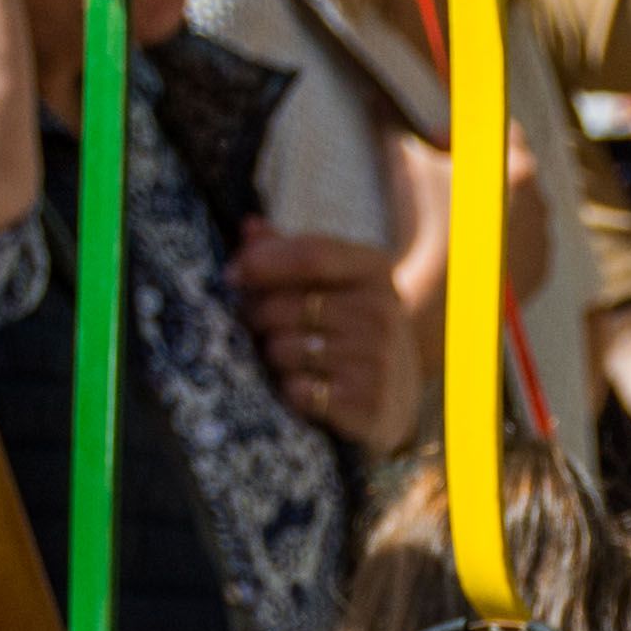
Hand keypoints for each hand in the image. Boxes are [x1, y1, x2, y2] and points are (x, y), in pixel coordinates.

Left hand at [230, 226, 422, 450]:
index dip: (262, 263)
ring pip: (285, 350)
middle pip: (288, 306)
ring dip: (273, 357)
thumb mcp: (332, 284)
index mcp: (375, 269)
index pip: (310, 255)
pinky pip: (299, 392)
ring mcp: (379, 358)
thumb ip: (289, 254)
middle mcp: (383, 310)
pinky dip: (290, 392)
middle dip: (257, 317)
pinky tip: (304, 389)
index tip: (231, 276)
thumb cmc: (349, 331)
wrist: (398, 398)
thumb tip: (250, 227)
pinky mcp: (369, 403)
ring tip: (286, 359)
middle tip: (257, 328)